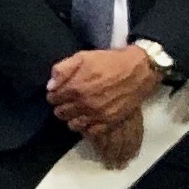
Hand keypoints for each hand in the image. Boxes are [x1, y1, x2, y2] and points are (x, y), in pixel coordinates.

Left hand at [46, 46, 161, 147]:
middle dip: (61, 106)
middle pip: (60, 113)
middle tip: (68, 101)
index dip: (54, 95)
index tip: (59, 92)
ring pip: (73, 125)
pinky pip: (90, 132)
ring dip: (72, 118)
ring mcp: (97, 115)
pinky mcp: (109, 122)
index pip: (53, 99)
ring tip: (77, 110)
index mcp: (75, 88)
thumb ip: (62, 70)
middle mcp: (85, 104)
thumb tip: (50, 86)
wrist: (138, 70)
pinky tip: (89, 118)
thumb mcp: (82, 57)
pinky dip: (86, 126)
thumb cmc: (109, 61)